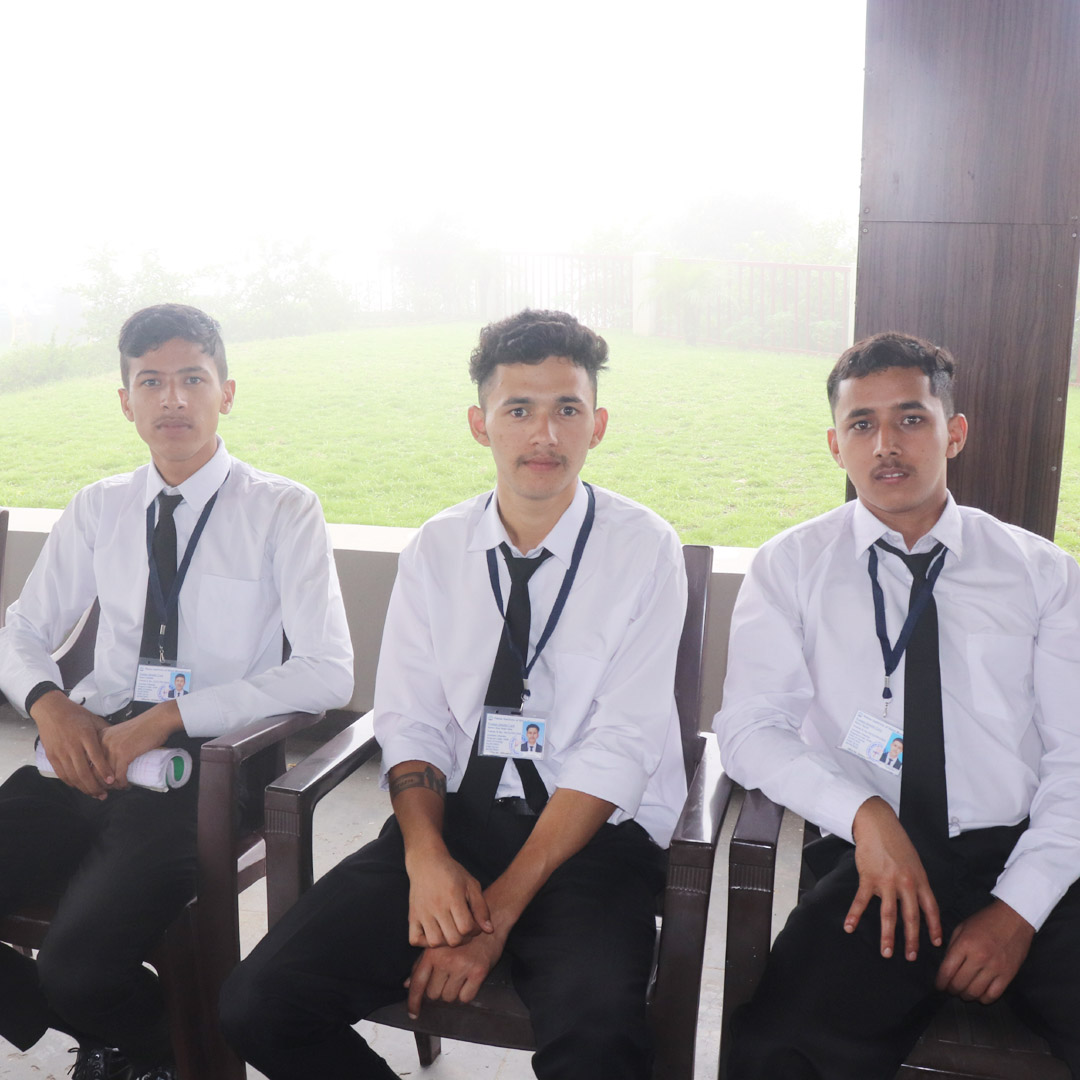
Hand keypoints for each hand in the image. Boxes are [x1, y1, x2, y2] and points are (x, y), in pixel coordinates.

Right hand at [31, 691, 110, 796]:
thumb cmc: (76, 714)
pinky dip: (71, 783)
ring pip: (72, 776)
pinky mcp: (51, 756)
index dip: (104, 770)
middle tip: (104, 794)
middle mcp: (72, 745)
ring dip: (84, 788)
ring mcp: (60, 752)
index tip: (112, 781)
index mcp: (85, 735)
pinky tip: (79, 787)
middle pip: (84, 771)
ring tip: (94, 794)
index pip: (96, 757)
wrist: (51, 710)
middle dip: (95, 786)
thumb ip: (105, 733)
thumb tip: (120, 743)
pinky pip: (62, 774)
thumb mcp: (94, 720)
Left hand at [100, 701, 183, 788]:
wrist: (159, 719)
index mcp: (101, 737)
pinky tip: (126, 785)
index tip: (100, 783)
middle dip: (100, 785)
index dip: (92, 776)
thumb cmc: (144, 726)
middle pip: (94, 771)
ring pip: (106, 776)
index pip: (89, 761)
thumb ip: (112, 743)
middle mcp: (103, 742)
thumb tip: (110, 761)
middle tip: (108, 790)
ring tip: (119, 788)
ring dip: (113, 786)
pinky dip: (122, 783)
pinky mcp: (124, 754)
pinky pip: (119, 775)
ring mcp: (113, 748)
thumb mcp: (121, 733)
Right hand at [404, 847, 492, 947]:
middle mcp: (436, 906)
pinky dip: (424, 942)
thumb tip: (490, 931)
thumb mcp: (471, 885)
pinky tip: (434, 932)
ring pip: (435, 942)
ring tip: (450, 931)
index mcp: (453, 897)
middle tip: (464, 928)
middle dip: (464, 938)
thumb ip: (482, 908)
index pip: (467, 927)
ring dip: (446, 942)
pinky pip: (415, 939)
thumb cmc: (452, 874)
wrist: (426, 862)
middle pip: (453, 939)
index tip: (474, 923)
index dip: (475, 930)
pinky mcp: (412, 916)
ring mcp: (422, 912)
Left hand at [405, 925, 505, 1018]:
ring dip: (452, 993)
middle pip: (433, 994)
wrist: (492, 917)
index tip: (413, 1014)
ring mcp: (462, 966)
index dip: (413, 1001)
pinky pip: (465, 997)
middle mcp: (445, 959)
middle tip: (447, 980)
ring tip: (459, 978)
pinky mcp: (479, 971)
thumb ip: (422, 963)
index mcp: (432, 951)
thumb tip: (407, 985)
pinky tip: (468, 981)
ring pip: (449, 997)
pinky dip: (466, 994)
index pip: (418, 982)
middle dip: (438, 991)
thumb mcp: (440, 943)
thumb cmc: (463, 933)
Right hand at [846, 797, 942, 960]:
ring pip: (888, 914)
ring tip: (885, 952)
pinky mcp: (868, 878)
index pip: (931, 909)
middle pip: (911, 917)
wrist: (878, 825)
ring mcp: (887, 882)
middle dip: (911, 940)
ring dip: (887, 936)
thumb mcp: (915, 862)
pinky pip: (862, 901)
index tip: (935, 943)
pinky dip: (855, 915)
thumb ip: (917, 882)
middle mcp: (906, 883)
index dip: (934, 927)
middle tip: (910, 957)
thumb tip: (918, 901)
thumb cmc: (896, 842)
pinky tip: (849, 926)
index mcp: (920, 880)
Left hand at [935, 899, 1033, 1002]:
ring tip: (963, 993)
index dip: (940, 982)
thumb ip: (952, 946)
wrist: (1015, 918)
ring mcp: (995, 968)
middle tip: (950, 990)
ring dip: (966, 996)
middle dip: (951, 990)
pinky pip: (993, 995)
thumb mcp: (962, 927)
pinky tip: (979, 994)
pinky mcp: (1008, 975)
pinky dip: (983, 999)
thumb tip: (945, 967)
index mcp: (964, 944)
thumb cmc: (985, 920)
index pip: (947, 970)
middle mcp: (979, 958)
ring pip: (975, 992)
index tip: (938, 986)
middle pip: (959, 984)